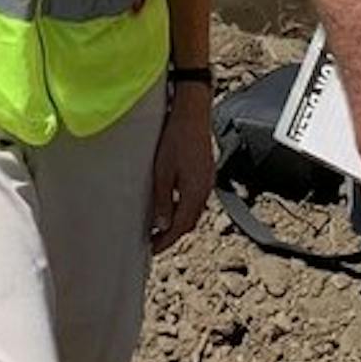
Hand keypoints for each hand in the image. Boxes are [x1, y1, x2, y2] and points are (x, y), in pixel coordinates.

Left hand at [147, 84, 215, 249]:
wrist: (193, 112)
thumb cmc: (176, 138)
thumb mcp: (162, 172)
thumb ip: (162, 200)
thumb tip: (162, 225)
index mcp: (195, 193)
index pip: (181, 227)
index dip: (166, 241)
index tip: (153, 249)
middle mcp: (205, 189)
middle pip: (190, 221)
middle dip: (173, 234)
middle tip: (155, 241)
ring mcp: (208, 180)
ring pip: (194, 210)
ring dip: (179, 221)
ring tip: (161, 226)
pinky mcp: (206, 172)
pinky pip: (196, 198)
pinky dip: (184, 207)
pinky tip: (173, 204)